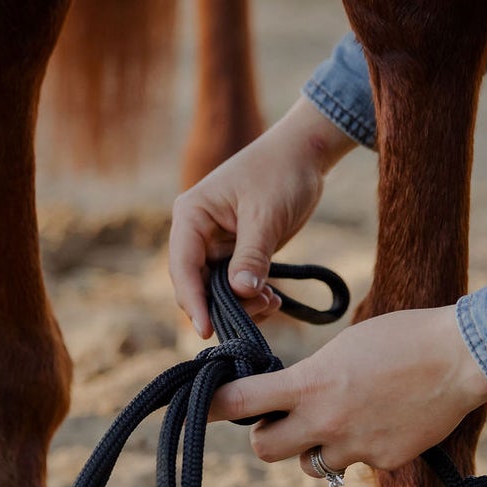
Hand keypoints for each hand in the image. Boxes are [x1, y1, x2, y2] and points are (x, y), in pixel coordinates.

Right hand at [169, 98, 357, 334]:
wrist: (304, 156)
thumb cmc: (280, 174)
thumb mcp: (266, 216)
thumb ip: (252, 256)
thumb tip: (240, 292)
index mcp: (191, 216)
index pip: (182, 267)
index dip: (193, 301)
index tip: (206, 330)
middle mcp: (196, 233)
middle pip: (195, 284)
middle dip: (224, 305)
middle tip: (261, 308)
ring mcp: (215, 245)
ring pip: (216, 291)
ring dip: (241, 304)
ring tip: (272, 301)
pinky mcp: (236, 253)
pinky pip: (234, 285)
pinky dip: (250, 297)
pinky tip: (273, 299)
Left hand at [207, 307, 486, 473]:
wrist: (462, 358)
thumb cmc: (404, 337)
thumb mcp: (345, 346)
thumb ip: (312, 375)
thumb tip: (290, 394)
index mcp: (312, 384)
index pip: (242, 402)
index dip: (217, 406)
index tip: (205, 405)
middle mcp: (327, 421)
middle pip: (264, 449)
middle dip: (267, 435)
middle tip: (281, 418)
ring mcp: (357, 447)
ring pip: (311, 464)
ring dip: (315, 447)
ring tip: (345, 417)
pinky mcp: (385, 461)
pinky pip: (357, 464)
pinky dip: (362, 448)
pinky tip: (386, 420)